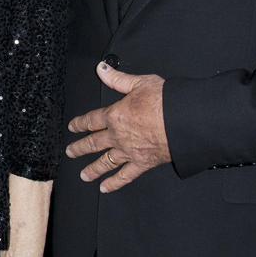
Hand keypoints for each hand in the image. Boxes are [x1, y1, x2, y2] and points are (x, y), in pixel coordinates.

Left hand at [65, 63, 168, 191]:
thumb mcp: (140, 83)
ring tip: (84, 175)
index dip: (79, 124)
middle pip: (93, 143)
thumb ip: (118, 79)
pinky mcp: (142, 163)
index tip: (72, 127)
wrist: (185, 121)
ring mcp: (129, 151)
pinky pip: (125, 175)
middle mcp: (118, 135)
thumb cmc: (166, 102)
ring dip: (92, 169)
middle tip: (70, 152)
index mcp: (116, 115)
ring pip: (105, 162)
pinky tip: (106, 187)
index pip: (91, 120)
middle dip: (80, 148)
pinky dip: (114, 183)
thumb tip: (102, 69)